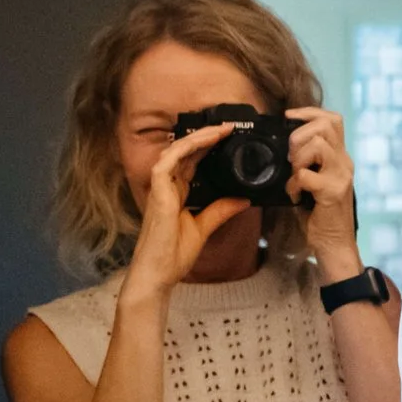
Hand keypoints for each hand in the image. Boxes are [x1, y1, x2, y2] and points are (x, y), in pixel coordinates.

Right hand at [126, 124, 252, 299]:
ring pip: (176, 151)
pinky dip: (184, 149)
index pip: (192, 161)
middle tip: (229, 127)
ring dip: (197, 138)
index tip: (229, 137)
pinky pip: (168, 162)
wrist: (158, 274)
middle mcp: (167, 187)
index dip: (208, 147)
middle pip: (185, 152)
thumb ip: (222, 210)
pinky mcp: (156, 193)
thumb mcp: (205, 228)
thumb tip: (244, 199)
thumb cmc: (173, 256)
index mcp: (177, 193)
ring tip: (220, 129)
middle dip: (205, 137)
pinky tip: (202, 141)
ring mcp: (160, 188)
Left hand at [287, 107, 362, 277]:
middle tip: (291, 156)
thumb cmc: (320, 215)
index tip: (288, 117)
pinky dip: (293, 184)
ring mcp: (341, 176)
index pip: (333, 119)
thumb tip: (284, 149)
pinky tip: (294, 196)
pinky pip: (305, 175)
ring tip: (294, 174)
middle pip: (326, 124)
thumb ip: (308, 164)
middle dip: (299, 134)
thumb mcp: (315, 182)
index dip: (309, 112)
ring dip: (298, 157)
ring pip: (318, 144)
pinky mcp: (332, 191)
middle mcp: (344, 163)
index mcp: (340, 158)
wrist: (335, 245)